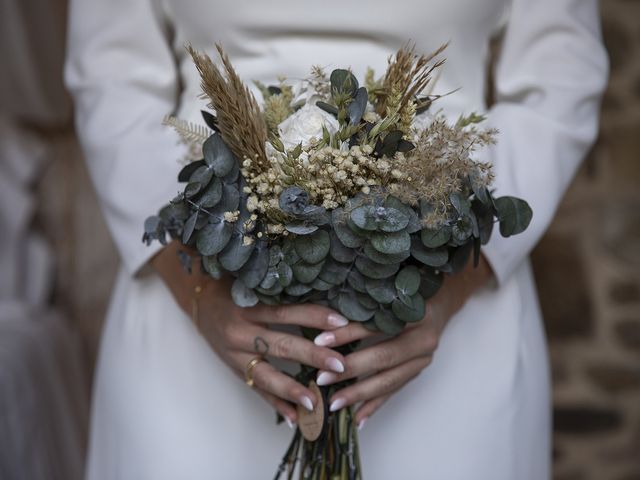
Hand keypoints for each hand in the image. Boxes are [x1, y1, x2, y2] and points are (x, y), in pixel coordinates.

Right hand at [151, 241, 349, 424]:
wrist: (198, 298)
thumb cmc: (231, 285)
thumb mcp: (253, 283)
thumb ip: (280, 291)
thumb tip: (324, 292)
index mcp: (248, 306)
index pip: (286, 312)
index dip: (315, 316)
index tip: (342, 322)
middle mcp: (241, 332)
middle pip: (281, 346)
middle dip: (313, 356)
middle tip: (341, 365)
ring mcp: (235, 354)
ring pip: (266, 375)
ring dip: (292, 390)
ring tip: (315, 402)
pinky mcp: (234, 368)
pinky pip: (256, 389)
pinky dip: (275, 404)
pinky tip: (294, 418)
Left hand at [311, 254, 494, 427]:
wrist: (444, 298)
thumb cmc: (410, 290)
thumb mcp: (390, 291)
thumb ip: (365, 303)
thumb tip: (324, 316)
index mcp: (415, 314)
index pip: (376, 326)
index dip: (347, 333)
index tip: (319, 341)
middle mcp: (423, 339)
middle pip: (383, 357)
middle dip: (350, 369)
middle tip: (321, 378)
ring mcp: (423, 358)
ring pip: (389, 380)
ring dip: (360, 393)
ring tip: (334, 403)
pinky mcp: (418, 370)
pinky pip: (394, 390)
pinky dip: (375, 405)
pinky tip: (358, 418)